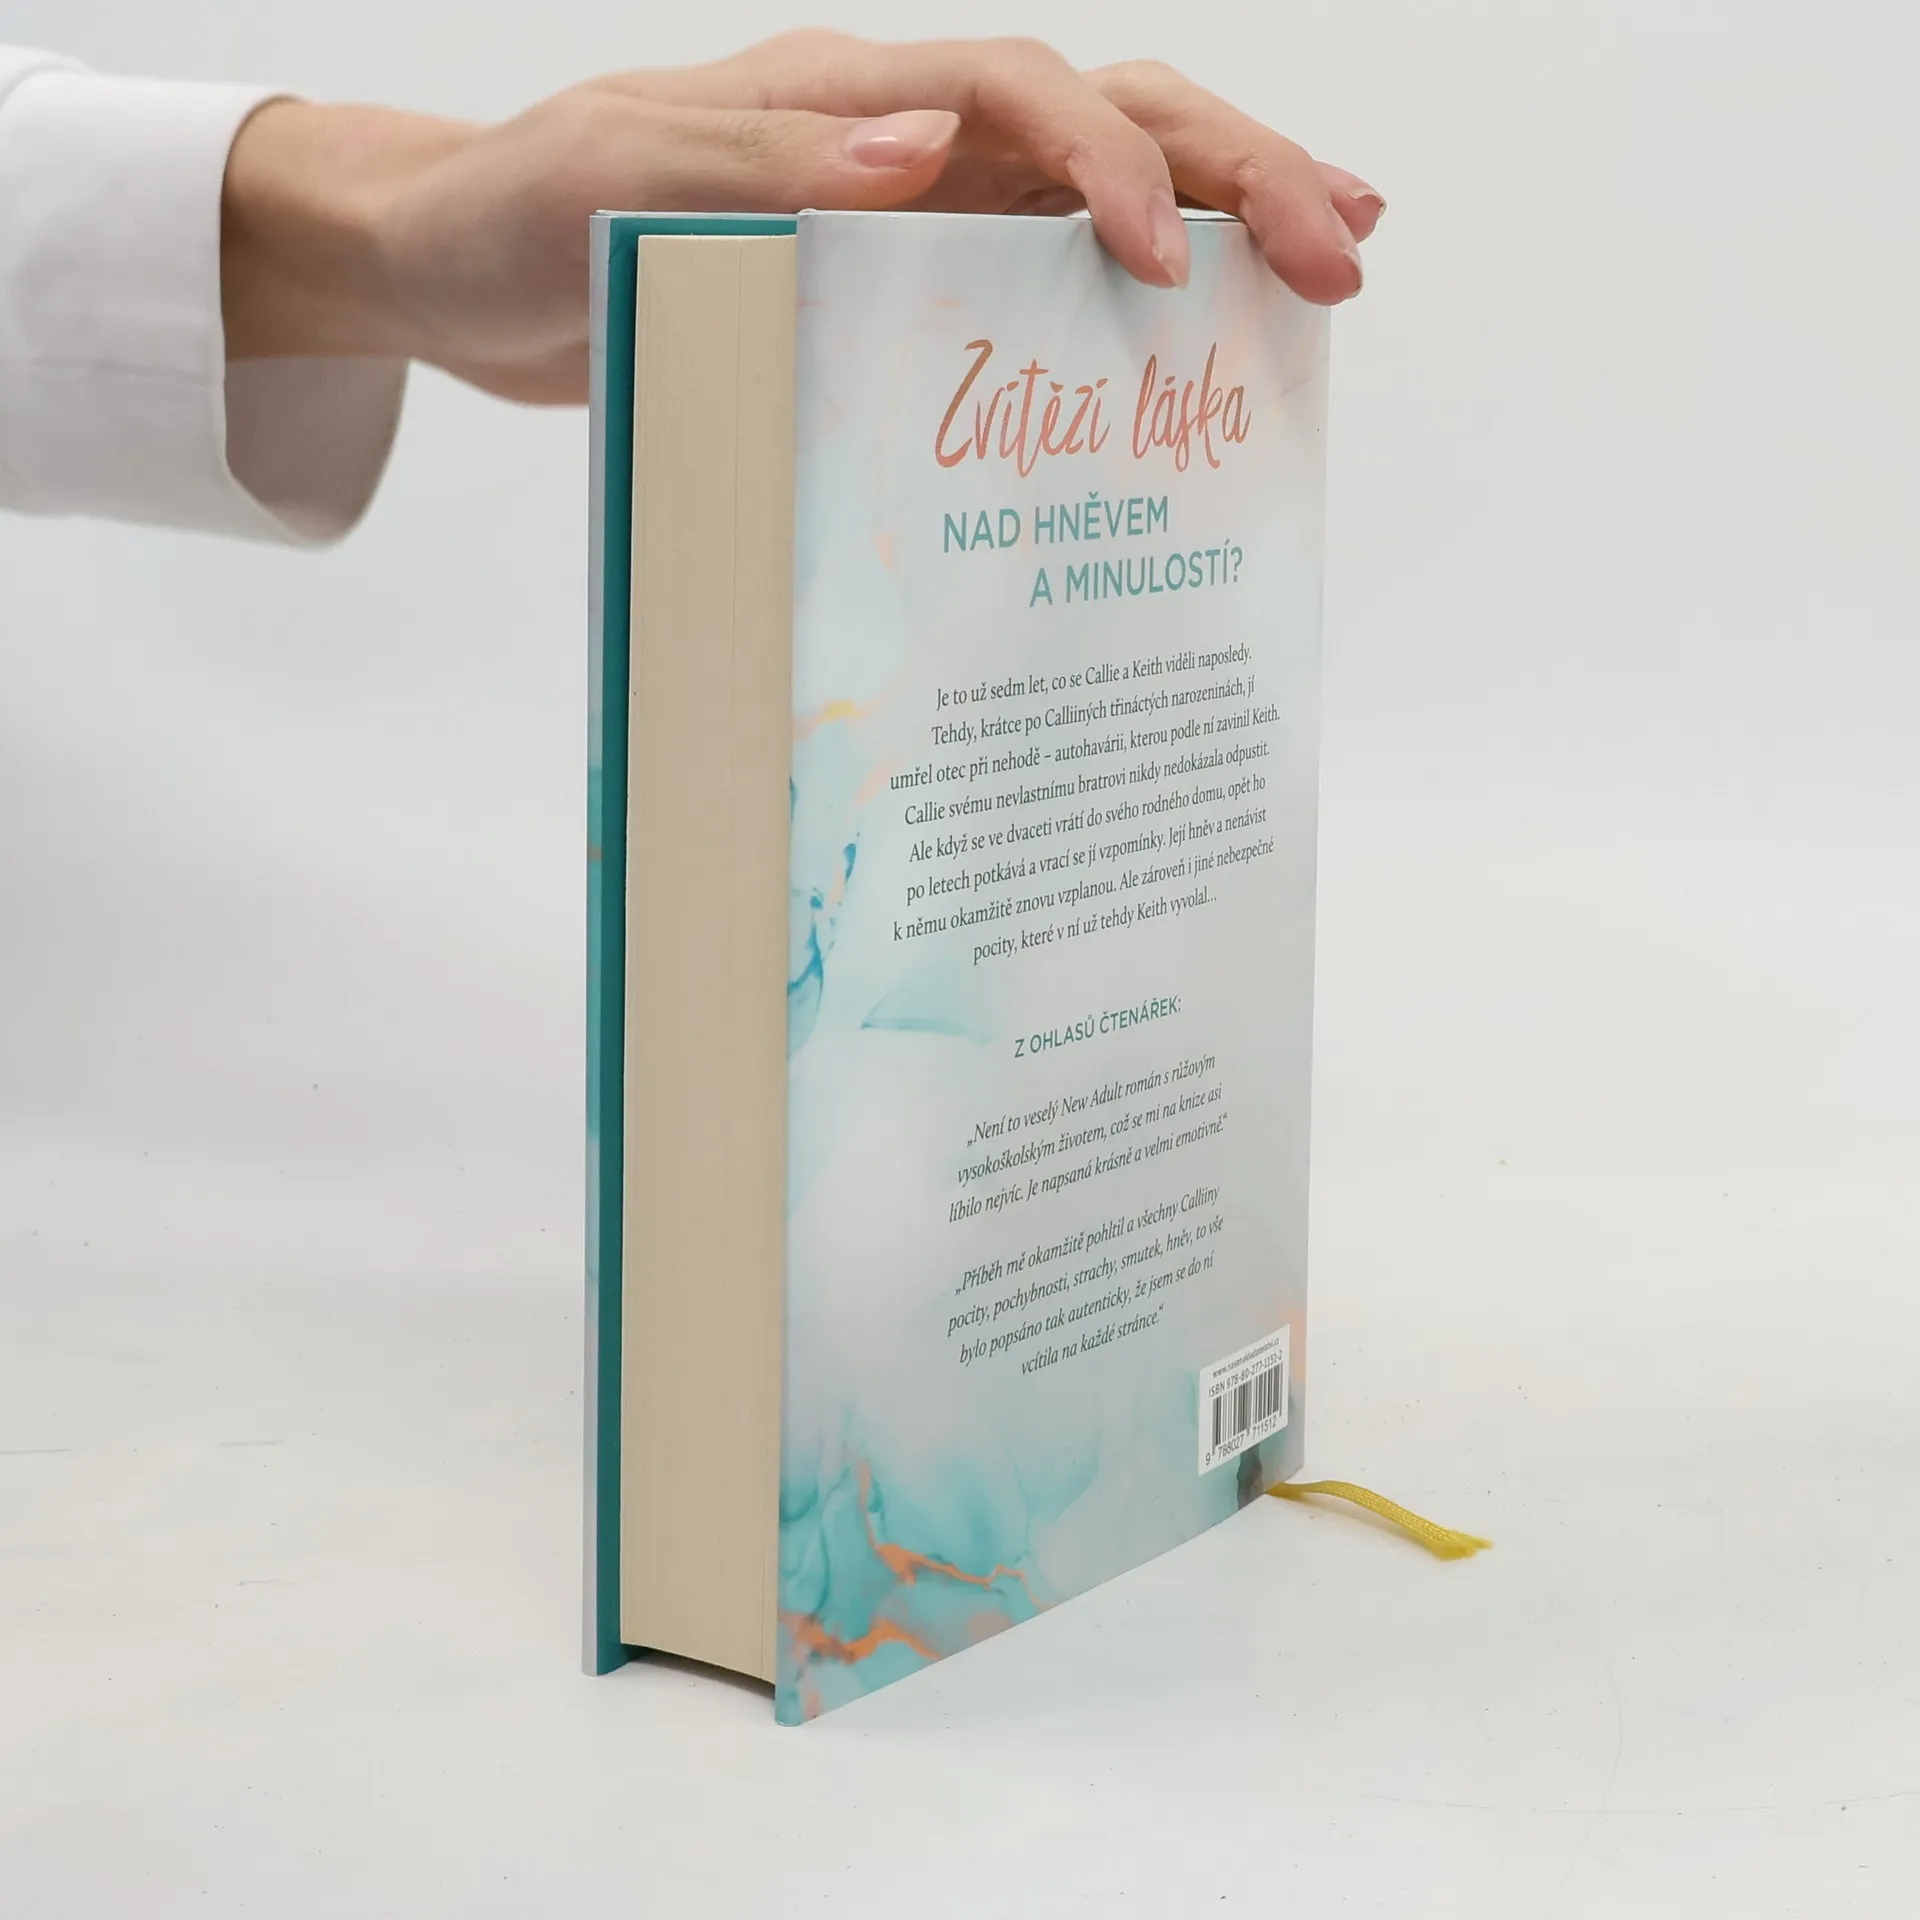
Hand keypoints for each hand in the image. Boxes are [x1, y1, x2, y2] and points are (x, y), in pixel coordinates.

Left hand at [222, 31, 1382, 404]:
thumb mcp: (609, 186)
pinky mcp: (904, 286)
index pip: (1020, 96)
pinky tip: (1200, 338)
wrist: (466, 277)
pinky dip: (1135, 297)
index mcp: (842, 99)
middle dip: (1239, 171)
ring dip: (1228, 213)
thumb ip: (755, 167)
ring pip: (1105, 188)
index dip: (1109, 167)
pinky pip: (1042, 280)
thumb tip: (923, 151)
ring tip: (1331, 262)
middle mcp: (902, 140)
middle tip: (1345, 250)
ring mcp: (915, 210)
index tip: (1164, 266)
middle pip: (1111, 118)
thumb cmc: (518, 218)